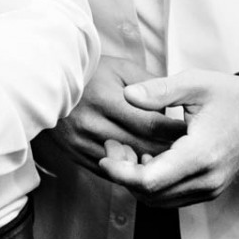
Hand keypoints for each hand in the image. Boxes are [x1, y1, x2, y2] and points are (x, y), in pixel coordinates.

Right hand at [48, 55, 186, 172]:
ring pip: (126, 164)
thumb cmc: (91, 72)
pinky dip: (129, 170)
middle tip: (189, 151)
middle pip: (141, 148)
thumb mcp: (121, 68)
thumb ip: (150, 85)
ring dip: (149, 164)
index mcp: (106, 99)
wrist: (46, 82)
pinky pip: (109, 171)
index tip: (192, 132)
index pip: (150, 124)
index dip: (174, 131)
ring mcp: (82, 142)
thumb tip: (175, 109)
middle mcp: (92, 123)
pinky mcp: (76, 154)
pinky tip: (143, 165)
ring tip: (170, 161)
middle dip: (167, 151)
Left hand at [95, 70, 238, 207]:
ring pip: (160, 201)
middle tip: (112, 147)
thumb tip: (127, 95)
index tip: (105, 154)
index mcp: (201, 154)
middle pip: (151, 194)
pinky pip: (173, 198)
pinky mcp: (209, 190)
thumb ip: (160, 90)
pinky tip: (147, 157)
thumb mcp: (195, 82)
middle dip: (124, 175)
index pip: (151, 180)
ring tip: (127, 151)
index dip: (121, 171)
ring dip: (137, 182)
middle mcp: (207, 178)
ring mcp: (210, 188)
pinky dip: (154, 185)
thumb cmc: (229, 95)